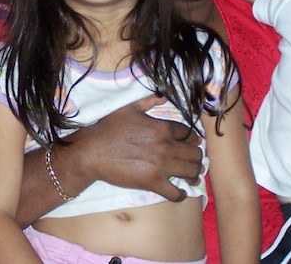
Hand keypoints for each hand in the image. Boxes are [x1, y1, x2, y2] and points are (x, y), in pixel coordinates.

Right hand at [60, 94, 202, 201]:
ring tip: (192, 178)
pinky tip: (180, 193)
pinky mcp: (153, 182)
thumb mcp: (129, 108)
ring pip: (191, 172)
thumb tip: (164, 96)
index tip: (193, 143)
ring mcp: (161, 165)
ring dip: (194, 175)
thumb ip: (148, 101)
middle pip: (195, 153)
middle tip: (195, 162)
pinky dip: (180, 194)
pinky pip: (175, 192)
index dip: (193, 139)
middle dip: (197, 158)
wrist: (93, 151)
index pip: (189, 133)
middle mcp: (167, 146)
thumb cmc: (109, 128)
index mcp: (163, 127)